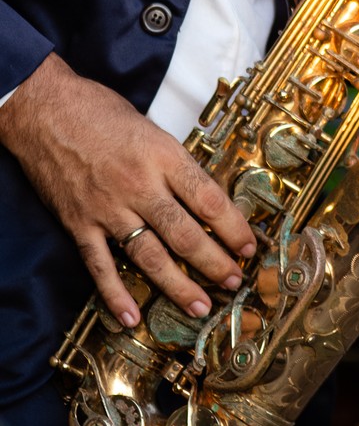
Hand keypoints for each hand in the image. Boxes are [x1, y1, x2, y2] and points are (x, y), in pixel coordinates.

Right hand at [0, 53, 255, 327]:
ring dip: (178, 286)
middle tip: (234, 281)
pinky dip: (116, 294)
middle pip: (185, 234)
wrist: (43, 108)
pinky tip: (132, 317)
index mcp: (163, 158)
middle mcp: (138, 185)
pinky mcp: (79, 223)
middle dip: (215, 263)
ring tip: (201, 306)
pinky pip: (100, 265)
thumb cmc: (102, 114)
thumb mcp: (155, 131)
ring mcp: (107, 208)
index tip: (249, 246)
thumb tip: (210, 202)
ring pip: (150, 256)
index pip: (209, 201)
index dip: (234, 229)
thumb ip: (179, 167)